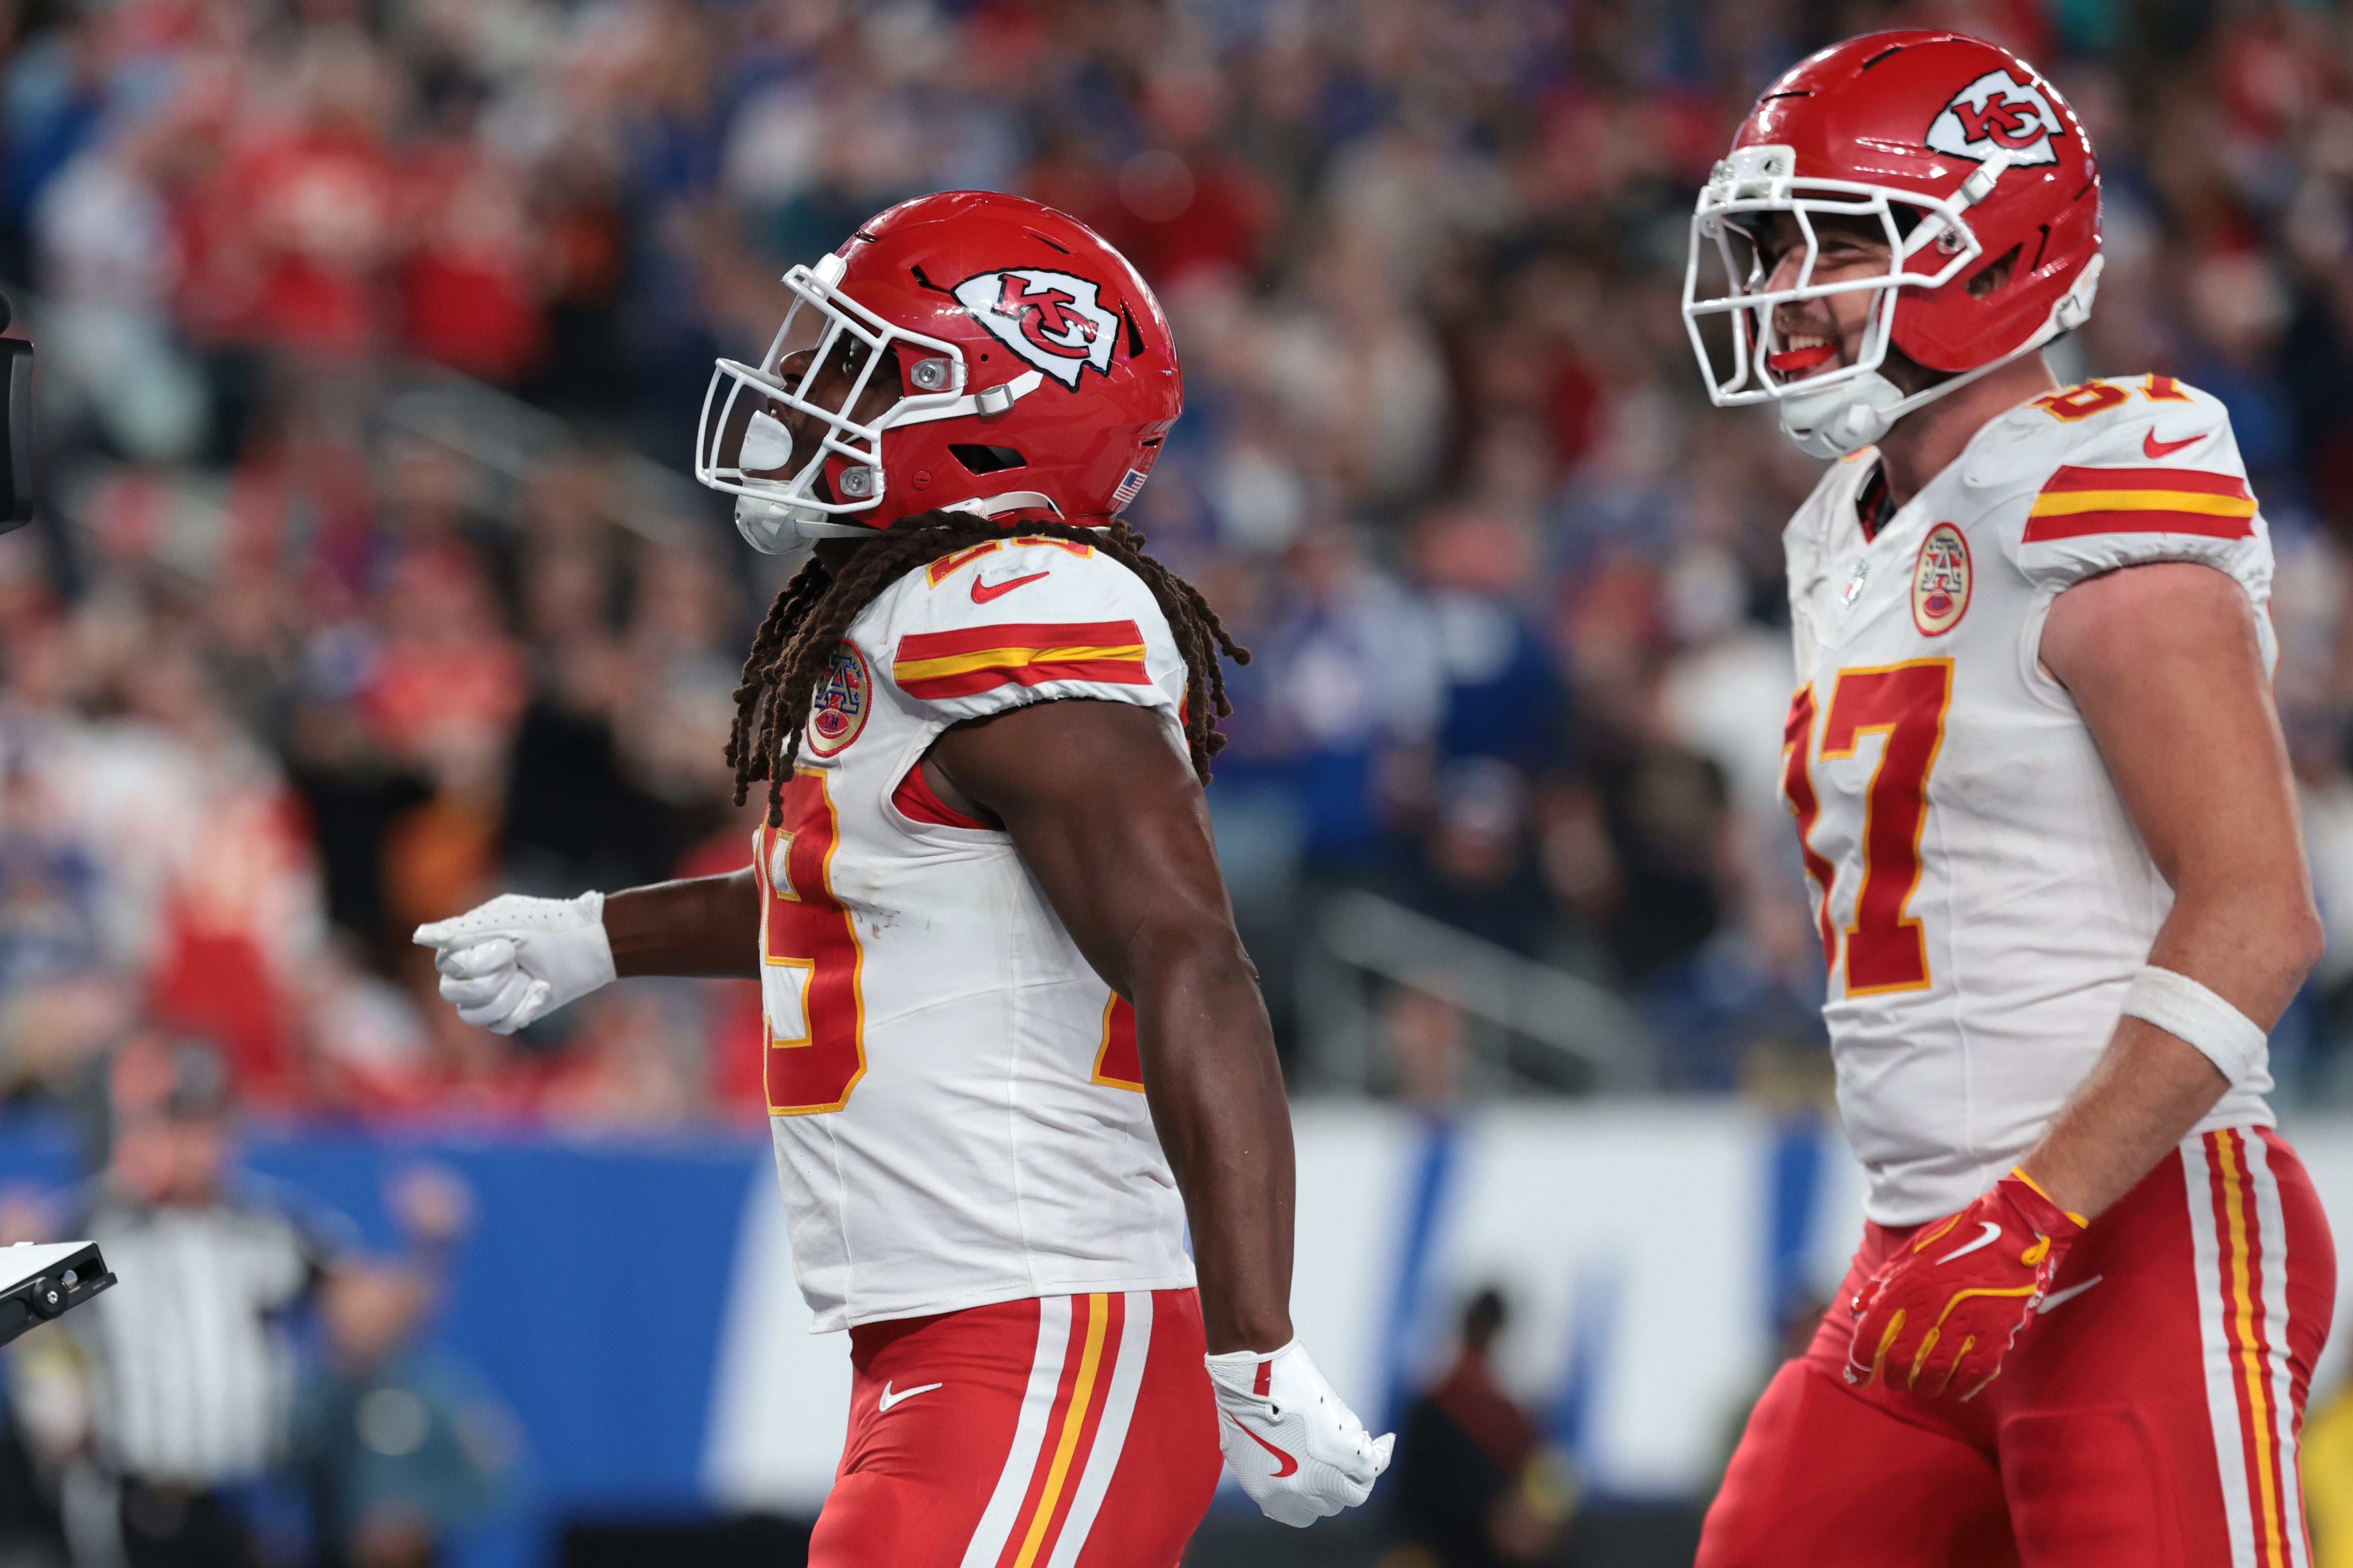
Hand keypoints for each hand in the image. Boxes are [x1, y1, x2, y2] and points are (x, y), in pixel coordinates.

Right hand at [413, 893, 615, 1034]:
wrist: (591, 945)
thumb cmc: (549, 925)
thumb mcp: (505, 922)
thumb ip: (460, 932)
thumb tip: (418, 935)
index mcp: (466, 943)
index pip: (445, 966)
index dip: (475, 964)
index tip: (508, 949)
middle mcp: (474, 969)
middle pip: (451, 994)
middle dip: (489, 983)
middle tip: (517, 966)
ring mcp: (492, 992)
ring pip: (472, 1015)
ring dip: (507, 998)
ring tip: (530, 981)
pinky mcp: (513, 1010)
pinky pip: (500, 1026)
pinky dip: (524, 1010)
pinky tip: (541, 992)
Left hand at [1204, 1340, 1392, 1526]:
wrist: (1255, 1376)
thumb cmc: (1242, 1399)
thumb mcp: (1241, 1446)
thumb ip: (1260, 1466)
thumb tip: (1275, 1469)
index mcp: (1267, 1493)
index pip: (1298, 1514)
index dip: (1307, 1500)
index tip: (1311, 1484)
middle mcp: (1297, 1492)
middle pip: (1328, 1505)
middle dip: (1332, 1485)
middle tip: (1334, 1461)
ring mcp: (1322, 1475)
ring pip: (1354, 1494)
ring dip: (1358, 1476)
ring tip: (1360, 1451)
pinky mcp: (1343, 1452)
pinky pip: (1374, 1466)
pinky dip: (1383, 1453)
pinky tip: (1385, 1441)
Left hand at [1846, 1169, 2086, 1399]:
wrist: (2015, 1230)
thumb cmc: (1960, 1239)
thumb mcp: (1911, 1251)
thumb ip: (1881, 1284)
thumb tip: (1856, 1312)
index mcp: (1906, 1284)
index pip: (1872, 1335)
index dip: (1861, 1362)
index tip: (1859, 1376)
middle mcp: (1932, 1306)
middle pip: (1900, 1361)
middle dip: (1893, 1377)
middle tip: (1894, 1380)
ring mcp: (1966, 1322)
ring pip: (1934, 1374)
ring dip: (1923, 1386)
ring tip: (1921, 1385)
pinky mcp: (1996, 1333)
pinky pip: (1973, 1375)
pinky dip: (1960, 1388)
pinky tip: (1954, 1388)